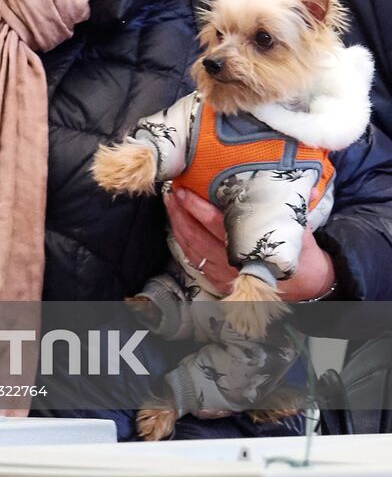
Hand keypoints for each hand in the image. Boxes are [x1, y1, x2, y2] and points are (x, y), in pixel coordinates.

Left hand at [164, 188, 334, 300]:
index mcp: (252, 250)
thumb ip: (296, 209)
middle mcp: (233, 264)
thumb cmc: (302, 259)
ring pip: (191, 247)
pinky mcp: (218, 281)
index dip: (198, 209)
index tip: (185, 192)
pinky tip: (177, 226)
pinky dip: (182, 241)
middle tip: (173, 191)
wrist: (306, 289)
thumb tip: (305, 187)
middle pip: (197, 235)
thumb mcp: (302, 234)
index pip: (217, 226)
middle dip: (181, 212)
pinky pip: (193, 259)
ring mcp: (223, 274)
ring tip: (170, 202)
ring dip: (177, 223)